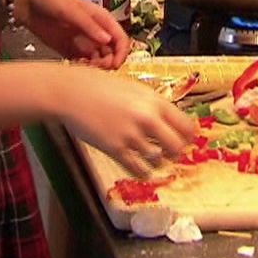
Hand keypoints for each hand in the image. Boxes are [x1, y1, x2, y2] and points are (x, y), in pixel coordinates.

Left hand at [16, 0, 131, 67]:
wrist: (26, 4)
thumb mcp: (70, 9)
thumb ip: (89, 25)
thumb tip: (107, 40)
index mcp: (101, 18)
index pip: (120, 38)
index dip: (121, 52)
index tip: (115, 64)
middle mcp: (95, 31)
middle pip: (113, 53)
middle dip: (108, 62)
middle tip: (96, 66)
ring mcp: (84, 42)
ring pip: (100, 61)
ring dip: (96, 68)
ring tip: (84, 66)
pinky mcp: (71, 51)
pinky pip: (84, 64)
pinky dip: (84, 69)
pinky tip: (76, 66)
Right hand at [52, 66, 196, 177]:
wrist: (70, 92)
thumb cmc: (98, 85)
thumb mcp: (132, 88)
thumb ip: (151, 104)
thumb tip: (166, 120)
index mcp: (154, 100)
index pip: (186, 126)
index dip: (188, 136)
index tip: (184, 139)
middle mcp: (146, 118)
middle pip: (177, 146)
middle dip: (176, 152)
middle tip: (170, 152)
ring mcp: (131, 135)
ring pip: (158, 160)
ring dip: (157, 162)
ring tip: (153, 158)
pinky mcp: (115, 149)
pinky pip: (138, 169)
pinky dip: (143, 172)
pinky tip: (140, 168)